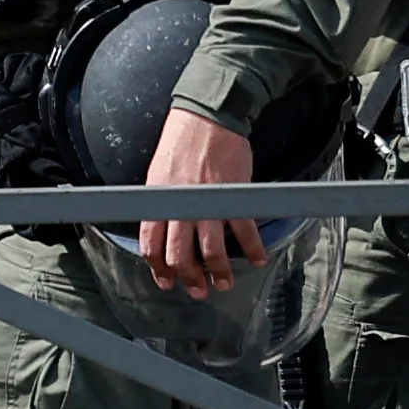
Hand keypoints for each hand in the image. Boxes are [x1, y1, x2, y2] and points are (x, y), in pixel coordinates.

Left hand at [136, 102, 261, 292]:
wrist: (207, 119)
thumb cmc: (181, 143)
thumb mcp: (158, 175)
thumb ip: (161, 203)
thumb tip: (162, 227)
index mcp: (158, 201)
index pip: (151, 245)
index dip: (158, 268)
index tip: (166, 281)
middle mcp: (179, 207)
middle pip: (180, 255)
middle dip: (189, 278)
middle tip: (198, 290)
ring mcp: (207, 204)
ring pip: (210, 251)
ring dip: (219, 272)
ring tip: (225, 283)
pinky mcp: (233, 198)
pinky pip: (244, 231)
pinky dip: (252, 249)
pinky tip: (257, 259)